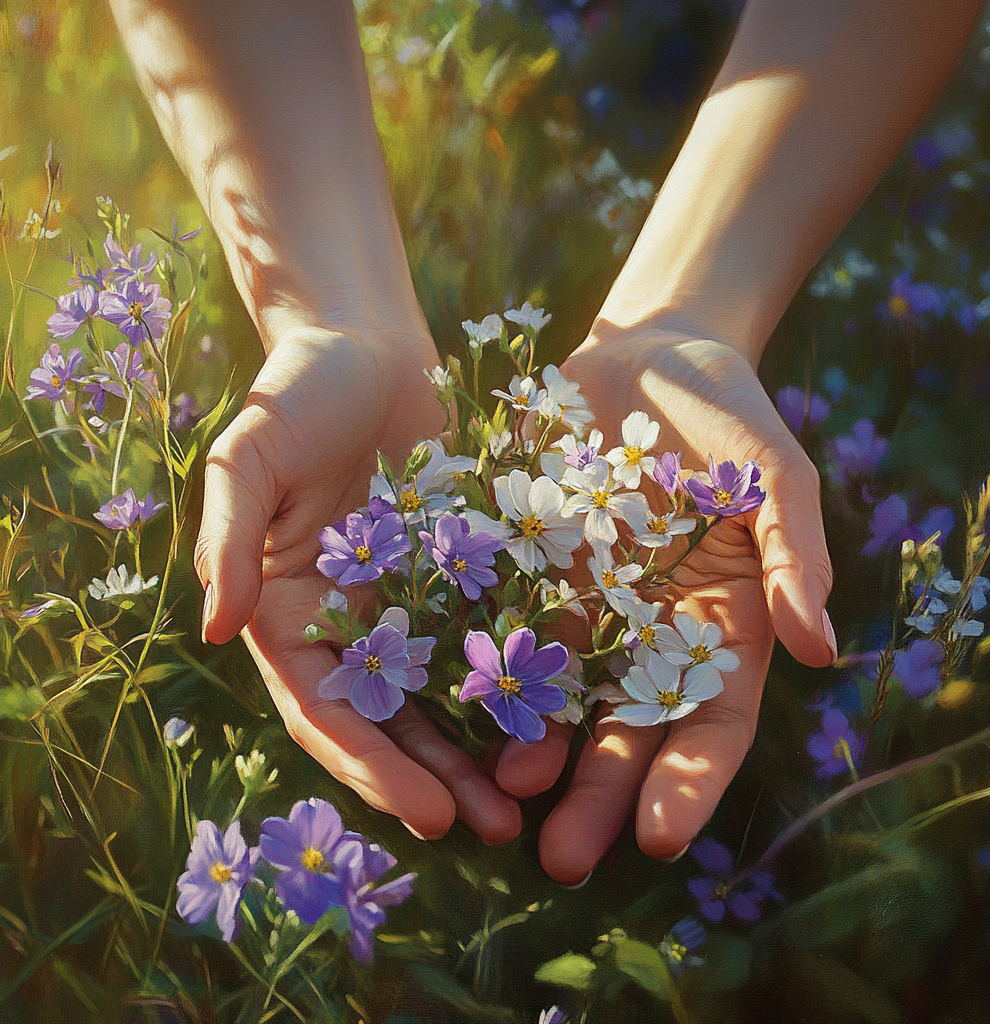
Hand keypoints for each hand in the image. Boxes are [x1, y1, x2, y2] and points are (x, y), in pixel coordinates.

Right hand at [195, 325, 521, 843]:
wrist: (368, 342)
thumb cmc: (298, 392)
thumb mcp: (250, 457)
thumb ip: (230, 541)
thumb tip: (214, 630)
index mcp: (290, 612)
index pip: (326, 708)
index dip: (370, 765)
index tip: (424, 815)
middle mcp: (351, 620)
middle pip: (393, 718)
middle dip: (438, 778)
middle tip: (496, 830)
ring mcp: (412, 600)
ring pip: (449, 691)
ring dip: (485, 748)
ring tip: (533, 803)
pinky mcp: (467, 569)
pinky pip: (495, 631)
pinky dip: (524, 676)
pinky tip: (564, 716)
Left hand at [493, 326, 835, 883]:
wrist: (649, 352)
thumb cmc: (728, 414)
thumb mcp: (773, 475)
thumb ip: (793, 556)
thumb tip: (820, 650)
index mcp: (723, 625)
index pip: (712, 723)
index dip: (689, 783)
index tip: (658, 837)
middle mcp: (651, 632)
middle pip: (627, 730)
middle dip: (600, 795)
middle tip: (563, 858)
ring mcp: (587, 604)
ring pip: (561, 695)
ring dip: (535, 751)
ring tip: (502, 797)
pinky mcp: (530, 568)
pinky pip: (508, 627)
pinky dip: (488, 670)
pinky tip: (459, 711)